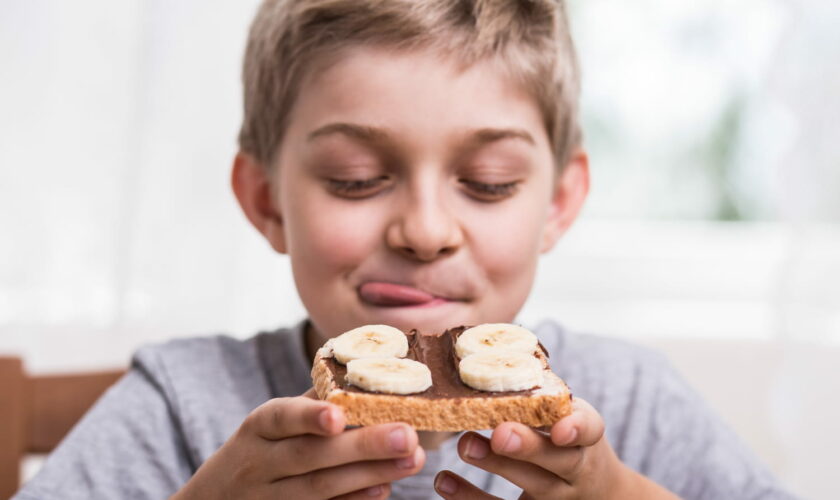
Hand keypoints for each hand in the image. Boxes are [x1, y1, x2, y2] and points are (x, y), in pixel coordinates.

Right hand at [173, 390, 424, 499]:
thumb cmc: (259, 451)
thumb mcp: (271, 425)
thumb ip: (312, 402)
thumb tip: (365, 366)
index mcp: (259, 428)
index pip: (281, 417)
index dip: (308, 416)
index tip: (338, 416)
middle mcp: (261, 464)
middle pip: (312, 456)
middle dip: (363, 446)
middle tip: (408, 435)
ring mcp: (271, 499)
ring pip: (322, 488)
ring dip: (372, 473)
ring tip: (413, 458)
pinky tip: (384, 489)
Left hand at [433, 397, 678, 499]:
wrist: (598, 495)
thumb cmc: (567, 442)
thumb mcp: (566, 417)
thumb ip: (538, 394)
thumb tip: (482, 349)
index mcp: (585, 436)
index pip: (590, 429)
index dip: (577, 428)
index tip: (560, 428)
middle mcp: (575, 470)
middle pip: (557, 460)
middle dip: (527, 446)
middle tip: (499, 432)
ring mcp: (555, 498)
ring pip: (531, 487)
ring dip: (496, 467)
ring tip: (465, 444)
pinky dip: (470, 499)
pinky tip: (443, 480)